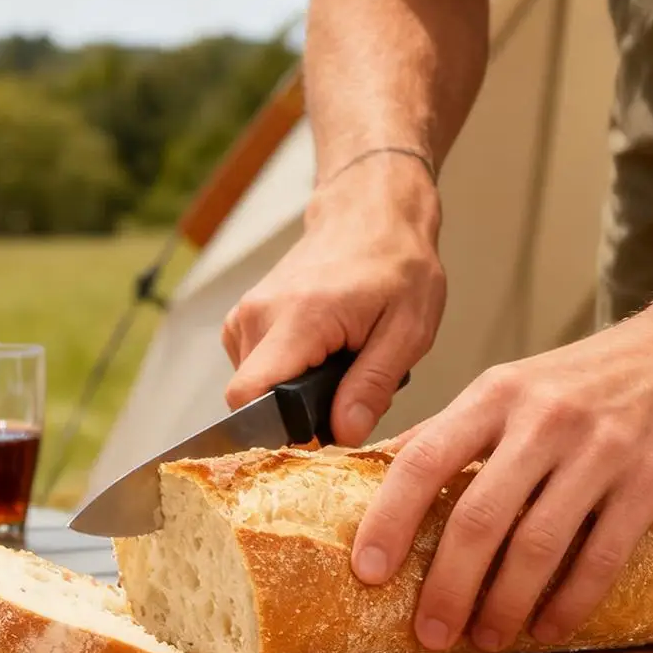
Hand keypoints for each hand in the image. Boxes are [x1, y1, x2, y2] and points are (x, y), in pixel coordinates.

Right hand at [222, 155, 444, 444]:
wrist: (370, 213)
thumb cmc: (396, 264)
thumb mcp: (408, 330)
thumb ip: (372, 385)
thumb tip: (343, 434)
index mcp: (298, 318)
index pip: (249, 396)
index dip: (275, 432)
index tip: (314, 438)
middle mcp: (258, 316)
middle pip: (254, 401)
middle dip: (296, 415)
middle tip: (346, 395)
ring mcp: (245, 316)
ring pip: (254, 389)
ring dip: (293, 394)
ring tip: (337, 366)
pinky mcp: (243, 320)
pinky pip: (254, 370)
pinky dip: (285, 376)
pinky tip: (318, 356)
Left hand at [351, 304, 652, 649]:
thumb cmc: (599, 374)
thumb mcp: (517, 382)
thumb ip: (456, 428)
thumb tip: (380, 470)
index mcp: (497, 394)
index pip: (422, 458)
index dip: (388, 519)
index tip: (366, 571)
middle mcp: (543, 418)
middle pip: (478, 516)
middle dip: (447, 585)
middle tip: (429, 632)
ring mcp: (600, 449)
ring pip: (537, 545)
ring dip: (505, 604)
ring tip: (486, 638)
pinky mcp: (651, 478)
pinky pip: (602, 555)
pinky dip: (571, 601)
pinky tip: (551, 626)